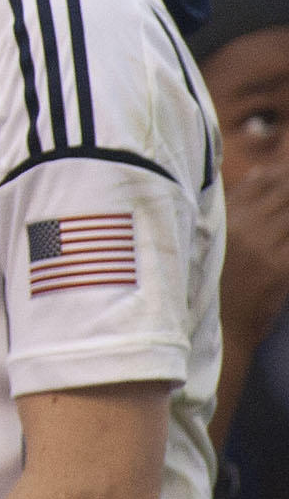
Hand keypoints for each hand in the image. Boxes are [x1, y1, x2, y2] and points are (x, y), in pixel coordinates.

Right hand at [228, 154, 288, 341]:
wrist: (224, 325)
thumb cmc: (218, 280)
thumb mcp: (217, 235)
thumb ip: (238, 203)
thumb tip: (262, 172)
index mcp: (224, 216)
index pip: (262, 181)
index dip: (282, 173)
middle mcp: (242, 227)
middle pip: (283, 193)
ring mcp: (264, 248)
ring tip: (287, 216)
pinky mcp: (281, 269)